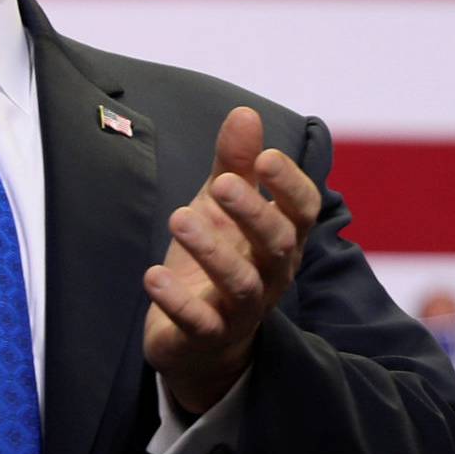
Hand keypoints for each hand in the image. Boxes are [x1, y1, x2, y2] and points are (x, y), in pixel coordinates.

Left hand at [142, 107, 319, 417]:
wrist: (199, 341)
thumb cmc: (218, 259)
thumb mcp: (222, 208)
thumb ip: (234, 164)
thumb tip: (245, 113)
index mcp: (281, 239)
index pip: (302, 211)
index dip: (289, 186)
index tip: (266, 157)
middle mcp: (270, 276)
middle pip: (276, 245)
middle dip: (253, 213)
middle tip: (222, 185)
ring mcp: (241, 311)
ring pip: (240, 284)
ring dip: (212, 251)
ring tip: (179, 217)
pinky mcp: (207, 337)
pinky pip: (198, 323)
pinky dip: (176, 301)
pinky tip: (152, 276)